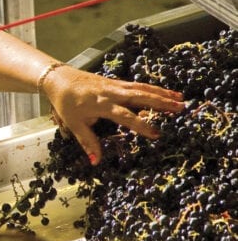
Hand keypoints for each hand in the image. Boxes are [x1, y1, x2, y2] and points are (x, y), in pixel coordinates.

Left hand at [43, 66, 184, 163]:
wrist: (59, 79)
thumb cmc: (65, 103)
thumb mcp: (74, 124)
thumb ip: (88, 142)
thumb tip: (96, 161)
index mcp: (101, 105)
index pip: (125, 116)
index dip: (141, 125)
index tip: (157, 134)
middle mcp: (112, 93)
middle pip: (140, 97)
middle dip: (161, 103)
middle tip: (180, 108)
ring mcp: (115, 86)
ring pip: (142, 88)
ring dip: (162, 93)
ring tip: (180, 98)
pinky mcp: (116, 82)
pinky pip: (138, 85)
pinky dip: (153, 88)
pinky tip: (165, 92)